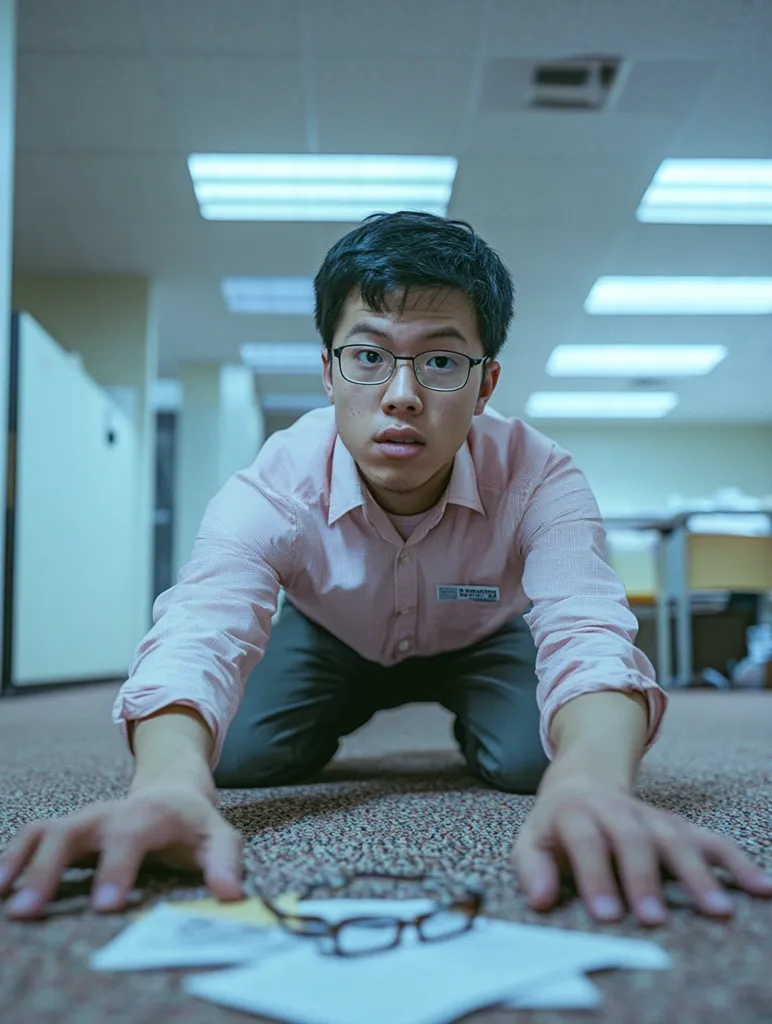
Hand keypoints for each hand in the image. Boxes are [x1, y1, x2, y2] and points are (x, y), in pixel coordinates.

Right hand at [0, 785, 243, 918]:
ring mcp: (86, 819)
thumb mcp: (219, 837)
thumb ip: (225, 862)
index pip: (129, 837)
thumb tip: (230, 893)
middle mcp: (111, 813)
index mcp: (150, 815)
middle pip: (73, 831)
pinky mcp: (68, 829)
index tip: (105, 905)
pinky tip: (1, 886)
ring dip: (20, 862)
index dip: (116, 868)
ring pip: (45, 831)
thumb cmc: (195, 825)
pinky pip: (33, 836)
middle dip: (49, 869)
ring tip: (3, 897)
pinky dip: (13, 857)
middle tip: (29, 910)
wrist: (173, 791)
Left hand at [512, 774, 771, 925]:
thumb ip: (533, 868)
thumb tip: (540, 899)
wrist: (582, 781)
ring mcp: (651, 817)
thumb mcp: (531, 839)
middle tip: (655, 919)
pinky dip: (736, 862)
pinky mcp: (677, 825)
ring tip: (716, 911)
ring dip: (697, 873)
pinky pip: (710, 840)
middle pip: (633, 839)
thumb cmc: (556, 825)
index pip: (586, 841)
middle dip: (645, 878)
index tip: (607, 915)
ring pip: (676, 839)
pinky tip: (759, 888)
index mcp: (575, 812)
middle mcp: (617, 810)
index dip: (596, 876)